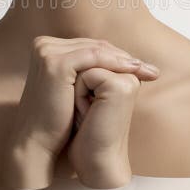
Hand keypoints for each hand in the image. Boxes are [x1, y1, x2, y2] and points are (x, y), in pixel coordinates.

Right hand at [8, 36, 159, 159]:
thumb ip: (88, 73)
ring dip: (124, 60)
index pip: (90, 47)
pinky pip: (93, 57)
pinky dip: (116, 63)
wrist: (38, 144)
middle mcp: (44, 45)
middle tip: (150, 69)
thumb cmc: (57, 122)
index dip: (117, 56)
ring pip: (96, 50)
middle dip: (124, 57)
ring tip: (146, 71)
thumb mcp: (74, 91)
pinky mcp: (55, 63)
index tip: (143, 68)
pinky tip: (134, 71)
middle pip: (94, 46)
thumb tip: (120, 63)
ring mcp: (47, 51)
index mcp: (47, 49)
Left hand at [67, 64, 157, 187]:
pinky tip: (86, 115)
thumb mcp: (84, 96)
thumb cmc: (83, 131)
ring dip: (78, 88)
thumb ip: (86, 73)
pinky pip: (87, 75)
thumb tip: (71, 54)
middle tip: (85, 113)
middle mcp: (129, 76)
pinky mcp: (119, 86)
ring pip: (87, 64)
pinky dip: (79, 95)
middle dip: (78, 82)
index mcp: (124, 78)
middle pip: (89, 58)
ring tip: (85, 114)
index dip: (78, 80)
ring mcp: (127, 79)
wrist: (92, 161)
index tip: (83, 108)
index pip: (92, 58)